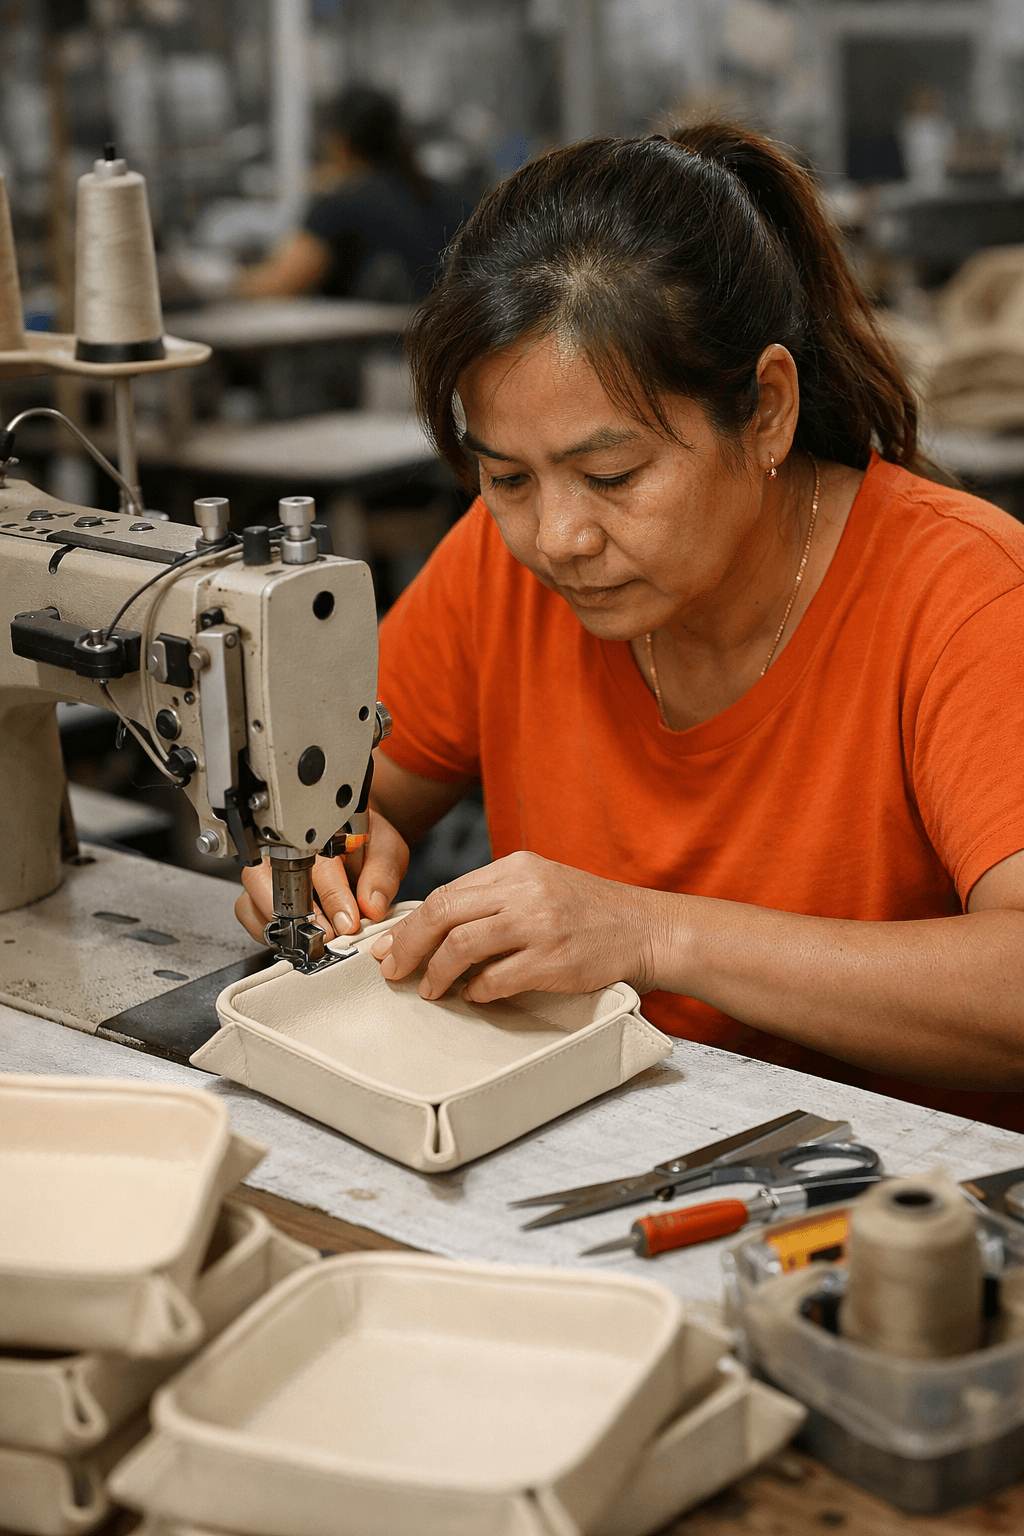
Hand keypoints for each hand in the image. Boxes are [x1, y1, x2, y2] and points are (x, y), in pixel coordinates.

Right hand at [234, 807, 409, 943]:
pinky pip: (248, 913)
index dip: (334, 898)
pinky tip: (294, 938)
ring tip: (310, 940)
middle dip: (299, 916)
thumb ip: (381, 875)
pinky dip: (267, 931)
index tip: (348, 921)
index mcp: (317, 832)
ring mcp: (266, 869)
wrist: (352, 839)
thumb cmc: (365, 842)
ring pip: (252, 898)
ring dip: (280, 926)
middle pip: (271, 881)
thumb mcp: (386, 850)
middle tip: (325, 936)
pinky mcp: (258, 890)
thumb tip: (371, 905)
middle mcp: (284, 848)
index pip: (319, 866)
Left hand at [368, 850, 663, 1001]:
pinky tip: (475, 995)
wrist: (645, 927)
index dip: (410, 923)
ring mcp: (539, 924)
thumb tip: (438, 926)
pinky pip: (495, 979)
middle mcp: (524, 890)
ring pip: (461, 946)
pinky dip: (477, 991)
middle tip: (393, 970)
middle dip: (409, 946)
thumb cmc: (591, 911)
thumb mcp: (541, 884)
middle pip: (443, 914)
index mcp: (516, 867)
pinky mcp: (552, 959)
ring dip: (436, 973)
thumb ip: (494, 898)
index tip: (390, 945)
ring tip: (430, 989)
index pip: (446, 892)